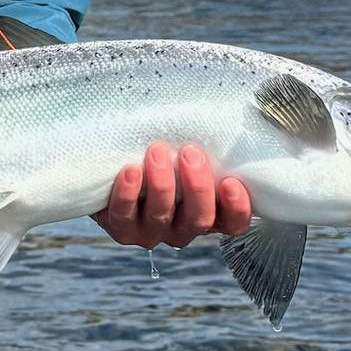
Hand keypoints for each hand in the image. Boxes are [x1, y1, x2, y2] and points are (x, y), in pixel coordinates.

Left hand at [93, 142, 250, 248]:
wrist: (114, 168)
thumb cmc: (162, 156)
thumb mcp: (187, 154)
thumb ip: (204, 150)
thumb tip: (221, 117)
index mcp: (208, 214)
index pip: (232, 223)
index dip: (236, 208)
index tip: (230, 182)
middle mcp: (182, 229)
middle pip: (199, 219)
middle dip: (197, 187)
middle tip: (190, 153)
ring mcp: (151, 232)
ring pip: (162, 216)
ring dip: (162, 184)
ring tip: (157, 152)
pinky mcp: (121, 228)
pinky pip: (124, 215)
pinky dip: (128, 193)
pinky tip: (130, 170)